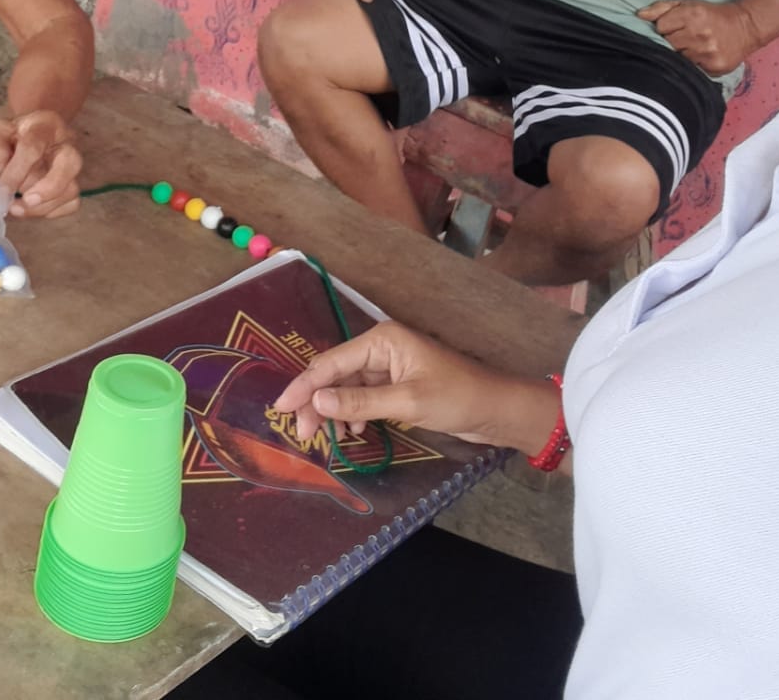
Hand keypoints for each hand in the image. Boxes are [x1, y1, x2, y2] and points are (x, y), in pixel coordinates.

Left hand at [0, 110, 81, 217]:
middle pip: (69, 164)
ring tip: (18, 209)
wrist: (36, 133)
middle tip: (23, 202)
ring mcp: (73, 165)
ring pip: (70, 189)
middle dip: (46, 189)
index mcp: (45, 126)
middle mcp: (66, 144)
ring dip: (43, 206)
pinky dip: (52, 211)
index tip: (3, 190)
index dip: (17, 171)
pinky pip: (71, 203)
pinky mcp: (74, 183)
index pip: (33, 147)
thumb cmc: (16, 134)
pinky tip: (34, 208)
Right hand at [272, 322, 512, 446]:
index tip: (281, 408)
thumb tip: (316, 400)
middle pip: (335, 373)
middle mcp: (382, 347)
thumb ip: (360, 401)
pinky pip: (364, 395)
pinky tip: (356, 431)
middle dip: (317, 401)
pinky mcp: (398, 384)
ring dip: (335, 410)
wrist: (497, 409)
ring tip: (329, 438)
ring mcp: (390, 366)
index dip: (304, 385)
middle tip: (303, 432)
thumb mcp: (407, 402)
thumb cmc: (457, 398)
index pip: (331, 362)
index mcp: (383, 340)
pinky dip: (354, 413)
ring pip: (347, 386)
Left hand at [637, 0, 759, 75]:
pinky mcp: (714, 67)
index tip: (674, 27)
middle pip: (668, 44)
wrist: (746, 26)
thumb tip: (639, 15)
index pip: (660, 27)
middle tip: (684, 38)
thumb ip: (662, 8)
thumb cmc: (711, 14)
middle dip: (672, 42)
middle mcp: (699, 34)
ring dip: (682, 55)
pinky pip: (692, 70)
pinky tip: (700, 57)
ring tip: (692, 47)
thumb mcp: (688, 4)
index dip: (664, 28)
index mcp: (692, 15)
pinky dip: (693, 65)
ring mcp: (707, 52)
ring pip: (678, 59)